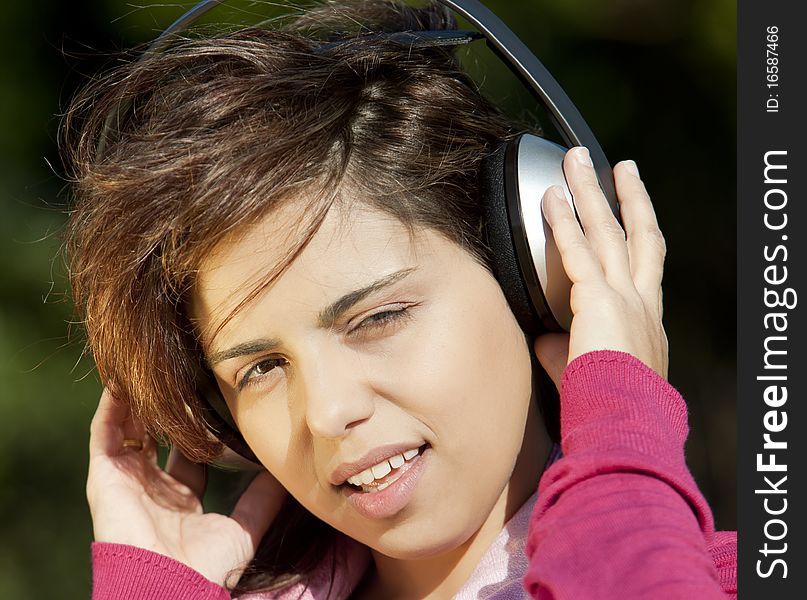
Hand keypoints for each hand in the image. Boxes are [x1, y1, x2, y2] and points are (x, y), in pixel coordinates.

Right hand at [87, 389, 285, 585]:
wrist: (170, 585)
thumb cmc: (205, 567)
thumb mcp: (244, 528)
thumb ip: (263, 500)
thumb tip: (286, 471)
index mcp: (181, 500)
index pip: (188, 454)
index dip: (199, 428)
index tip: (213, 399)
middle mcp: (152, 487)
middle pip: (156, 437)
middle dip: (168, 407)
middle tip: (183, 373)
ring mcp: (127, 480)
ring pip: (129, 429)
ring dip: (139, 400)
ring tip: (153, 366)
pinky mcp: (106, 476)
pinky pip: (104, 434)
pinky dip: (112, 407)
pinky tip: (122, 381)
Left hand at [534, 147, 667, 386]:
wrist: (620, 425)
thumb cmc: (607, 409)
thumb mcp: (590, 374)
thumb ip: (567, 351)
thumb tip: (547, 342)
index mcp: (645, 321)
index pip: (644, 267)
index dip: (638, 236)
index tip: (631, 214)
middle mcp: (641, 302)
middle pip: (637, 236)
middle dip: (628, 198)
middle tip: (620, 167)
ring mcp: (624, 297)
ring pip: (608, 230)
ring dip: (592, 191)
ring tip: (579, 159)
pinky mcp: (598, 298)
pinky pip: (576, 250)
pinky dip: (563, 220)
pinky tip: (551, 196)